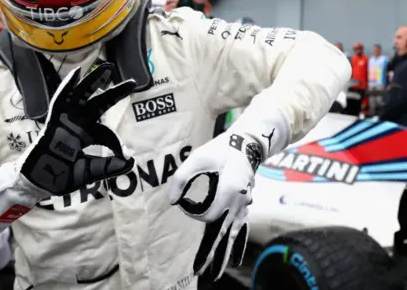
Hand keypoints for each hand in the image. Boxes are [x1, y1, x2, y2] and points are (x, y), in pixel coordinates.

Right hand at [19, 63, 135, 195]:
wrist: (40, 183)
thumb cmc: (61, 177)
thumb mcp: (90, 172)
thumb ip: (109, 167)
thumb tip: (131, 161)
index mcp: (86, 136)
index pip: (105, 132)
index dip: (116, 143)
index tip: (123, 156)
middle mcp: (78, 124)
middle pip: (98, 104)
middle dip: (114, 93)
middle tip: (131, 82)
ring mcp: (66, 121)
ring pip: (82, 96)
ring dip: (94, 81)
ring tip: (108, 68)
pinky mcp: (53, 121)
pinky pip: (60, 101)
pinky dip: (67, 87)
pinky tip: (76, 73)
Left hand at [169, 132, 264, 279]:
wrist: (245, 145)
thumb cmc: (219, 150)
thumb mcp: (198, 158)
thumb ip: (182, 178)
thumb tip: (172, 200)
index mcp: (229, 190)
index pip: (208, 214)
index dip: (193, 213)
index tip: (183, 204)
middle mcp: (239, 202)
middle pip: (223, 232)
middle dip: (212, 253)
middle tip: (200, 272)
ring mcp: (244, 206)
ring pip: (233, 235)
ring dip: (225, 254)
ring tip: (216, 273)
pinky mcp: (245, 206)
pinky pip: (242, 229)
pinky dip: (237, 245)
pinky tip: (235, 260)